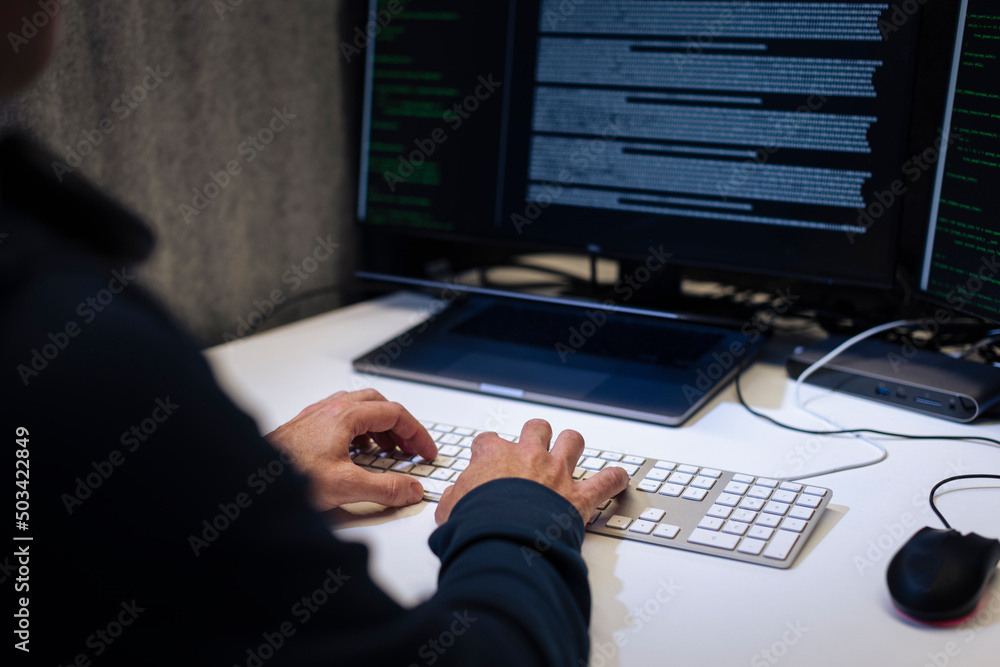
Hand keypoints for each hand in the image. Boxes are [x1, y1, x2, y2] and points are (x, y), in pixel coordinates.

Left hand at [264, 389, 436, 509]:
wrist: (249, 479)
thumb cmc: (287, 476)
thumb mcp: (345, 487)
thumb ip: (385, 488)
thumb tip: (411, 489)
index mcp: (345, 415)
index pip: (395, 414)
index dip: (417, 433)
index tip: (426, 451)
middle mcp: (330, 409)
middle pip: (378, 404)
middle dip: (400, 426)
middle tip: (410, 447)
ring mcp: (316, 416)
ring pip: (358, 408)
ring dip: (378, 426)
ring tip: (387, 450)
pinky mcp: (305, 427)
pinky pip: (340, 417)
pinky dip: (358, 429)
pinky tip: (355, 452)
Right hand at [434, 419, 628, 524]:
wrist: (504, 539)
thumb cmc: (477, 524)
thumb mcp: (451, 511)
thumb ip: (454, 499)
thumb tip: (452, 499)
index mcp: (494, 457)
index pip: (488, 441)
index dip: (488, 449)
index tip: (486, 458)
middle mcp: (528, 456)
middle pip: (536, 428)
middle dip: (536, 434)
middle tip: (534, 446)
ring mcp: (556, 472)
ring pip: (571, 440)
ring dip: (572, 445)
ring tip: (571, 450)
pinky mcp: (579, 496)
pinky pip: (605, 481)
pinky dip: (614, 479)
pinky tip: (618, 478)